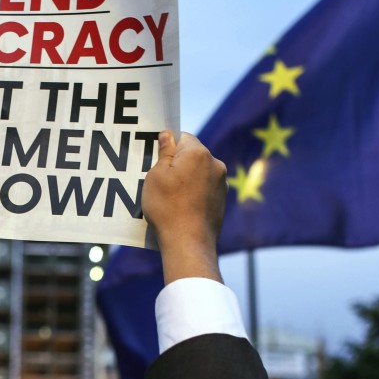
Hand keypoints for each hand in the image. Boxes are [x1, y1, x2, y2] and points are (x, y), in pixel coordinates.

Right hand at [142, 131, 226, 284]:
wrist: (188, 243)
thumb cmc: (168, 208)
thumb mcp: (156, 176)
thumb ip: (164, 152)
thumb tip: (168, 135)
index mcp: (198, 153)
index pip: (182, 137)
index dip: (168, 146)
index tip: (157, 161)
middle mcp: (215, 164)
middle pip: (192, 155)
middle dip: (177, 164)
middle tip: (160, 181)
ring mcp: (221, 183)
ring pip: (198, 173)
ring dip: (186, 179)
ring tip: (170, 198)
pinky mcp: (222, 200)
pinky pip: (204, 189)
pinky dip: (193, 193)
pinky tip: (181, 207)